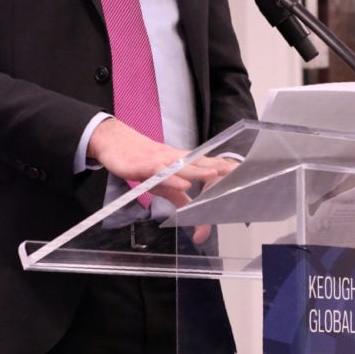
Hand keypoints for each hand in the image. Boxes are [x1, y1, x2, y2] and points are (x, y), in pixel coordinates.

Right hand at [87, 118, 234, 209]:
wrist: (114, 143)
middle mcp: (173, 159)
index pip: (205, 163)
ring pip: (183, 167)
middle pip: (199, 163)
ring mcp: (160, 161)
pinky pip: (161, 173)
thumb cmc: (140, 162)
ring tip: (216, 175)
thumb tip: (193, 210)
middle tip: (237, 172)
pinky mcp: (145, 166)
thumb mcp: (160, 183)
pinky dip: (173, 179)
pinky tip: (184, 185)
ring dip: (200, 171)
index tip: (240, 170)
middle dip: (218, 168)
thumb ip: (177, 197)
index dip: (221, 166)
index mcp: (180, 161)